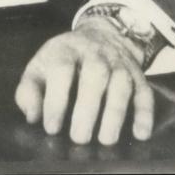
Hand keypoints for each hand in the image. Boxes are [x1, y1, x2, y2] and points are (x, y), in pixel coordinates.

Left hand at [14, 17, 154, 144]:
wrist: (100, 35)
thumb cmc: (63, 61)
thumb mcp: (40, 68)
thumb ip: (29, 91)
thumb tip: (32, 117)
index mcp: (65, 49)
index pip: (61, 68)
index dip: (56, 98)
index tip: (52, 127)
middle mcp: (94, 53)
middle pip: (95, 74)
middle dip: (87, 108)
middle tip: (79, 138)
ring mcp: (118, 63)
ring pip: (121, 82)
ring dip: (116, 111)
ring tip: (106, 139)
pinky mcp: (138, 75)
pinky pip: (145, 91)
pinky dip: (145, 112)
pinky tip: (140, 133)